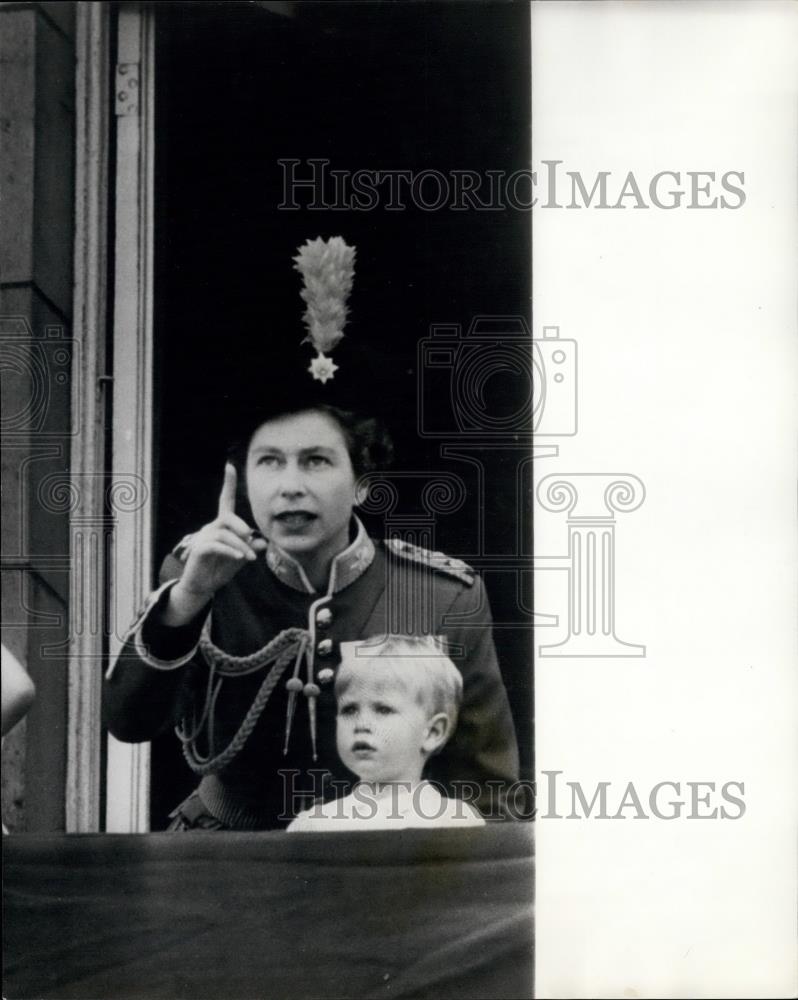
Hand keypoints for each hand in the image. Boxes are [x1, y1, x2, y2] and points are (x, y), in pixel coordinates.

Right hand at [164, 464, 267, 624]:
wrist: (202, 586)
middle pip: (227, 517)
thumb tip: (262, 541)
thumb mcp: (240, 557)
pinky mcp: (199, 549)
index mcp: (222, 526)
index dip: (228, 485)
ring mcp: (203, 538)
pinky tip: (239, 557)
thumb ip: (250, 548)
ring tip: (249, 558)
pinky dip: (230, 550)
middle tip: (250, 538)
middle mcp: (211, 528)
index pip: (225, 501)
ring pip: (224, 533)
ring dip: (240, 545)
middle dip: (241, 526)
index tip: (229, 466)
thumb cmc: (220, 569)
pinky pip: (217, 545)